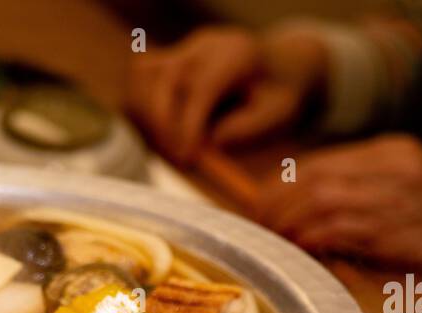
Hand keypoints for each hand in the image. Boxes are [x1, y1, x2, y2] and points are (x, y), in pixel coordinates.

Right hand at [127, 26, 327, 164]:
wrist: (276, 68)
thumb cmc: (278, 96)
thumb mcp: (278, 114)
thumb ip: (248, 127)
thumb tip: (210, 140)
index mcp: (237, 54)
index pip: (202, 87)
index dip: (189, 124)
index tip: (188, 157)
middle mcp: (206, 45)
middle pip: (168, 78)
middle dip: (166, 123)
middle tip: (181, 159)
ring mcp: (185, 49)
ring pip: (148, 77)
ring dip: (153, 117)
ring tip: (174, 148)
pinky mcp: (171, 58)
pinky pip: (143, 78)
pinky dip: (146, 107)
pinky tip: (166, 133)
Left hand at [256, 135, 421, 282]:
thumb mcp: (414, 198)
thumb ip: (369, 202)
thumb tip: (313, 227)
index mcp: (392, 152)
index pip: (316, 164)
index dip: (280, 188)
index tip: (262, 211)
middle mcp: (389, 165)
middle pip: (307, 179)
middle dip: (273, 207)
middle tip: (259, 233)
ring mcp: (394, 194)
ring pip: (316, 201)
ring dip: (287, 226)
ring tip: (274, 245)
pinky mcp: (398, 227)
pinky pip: (338, 229)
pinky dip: (312, 241)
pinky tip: (302, 253)